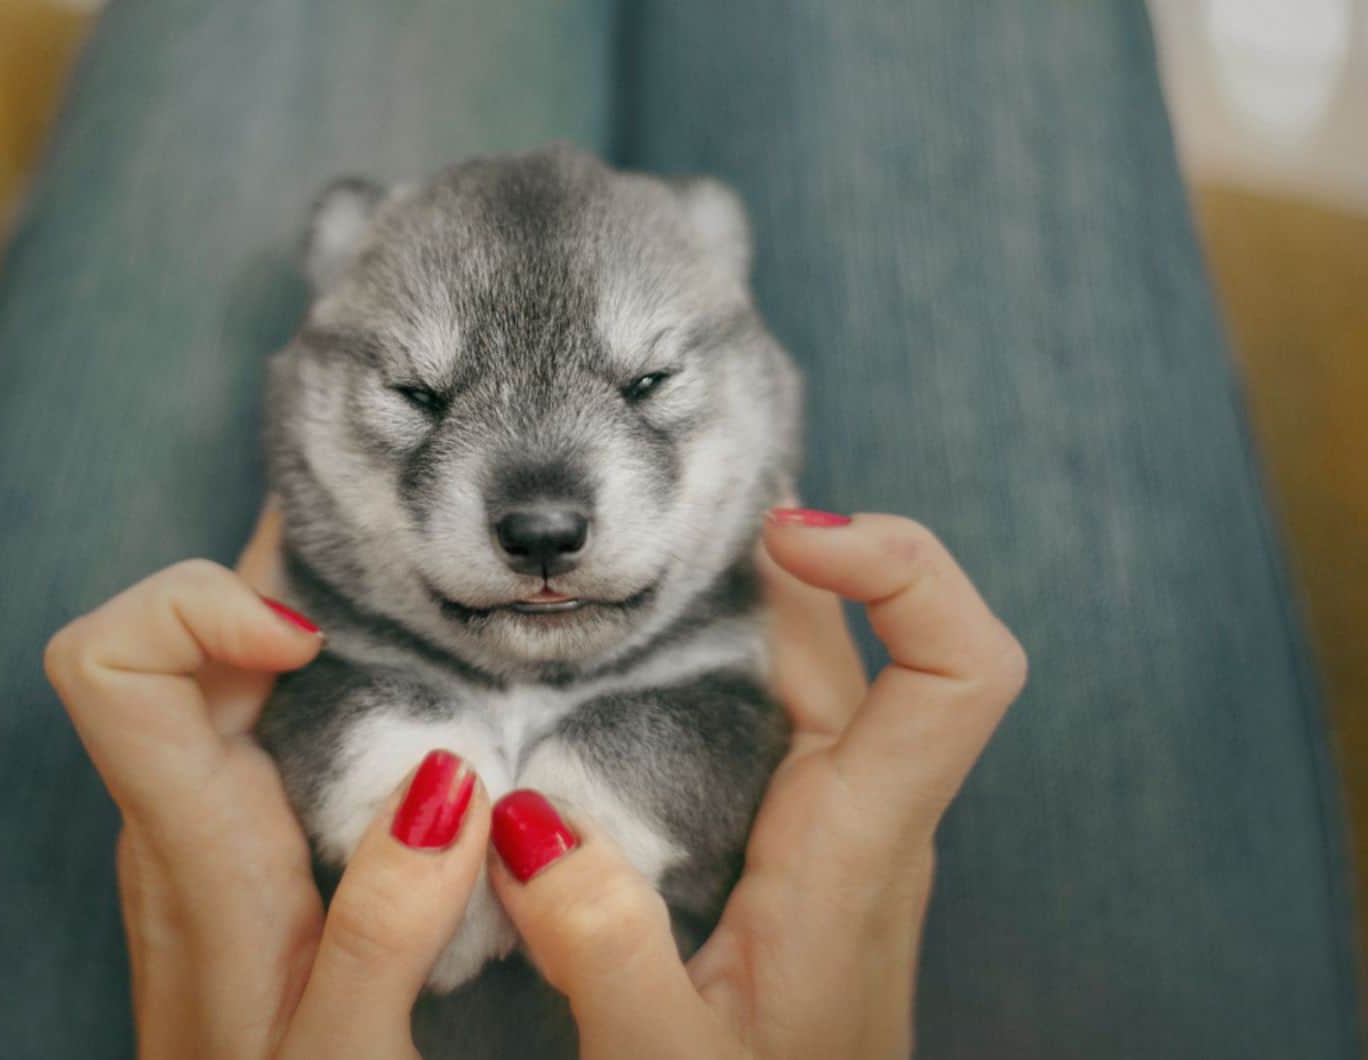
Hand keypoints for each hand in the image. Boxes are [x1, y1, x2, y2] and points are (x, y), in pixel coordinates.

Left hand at [44, 506, 490, 1058]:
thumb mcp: (339, 1054)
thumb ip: (387, 932)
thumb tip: (449, 782)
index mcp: (189, 849)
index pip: (110, 663)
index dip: (196, 606)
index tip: (313, 639)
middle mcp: (179, 810)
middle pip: (179, 629)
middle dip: (282, 569)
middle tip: (407, 543)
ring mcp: (208, 813)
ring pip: (227, 658)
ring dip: (314, 606)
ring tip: (427, 582)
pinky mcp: (247, 826)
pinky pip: (269, 704)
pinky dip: (338, 661)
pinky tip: (422, 667)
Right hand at [486, 509, 1027, 1058]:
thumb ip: (605, 951)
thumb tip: (525, 817)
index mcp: (860, 848)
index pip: (960, 668)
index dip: (902, 566)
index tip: (786, 531)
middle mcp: (868, 814)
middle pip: (876, 635)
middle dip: (797, 551)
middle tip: (667, 515)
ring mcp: (837, 821)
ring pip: (822, 666)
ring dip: (753, 597)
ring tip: (642, 557)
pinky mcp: (795, 838)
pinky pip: (778, 710)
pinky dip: (721, 654)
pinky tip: (632, 657)